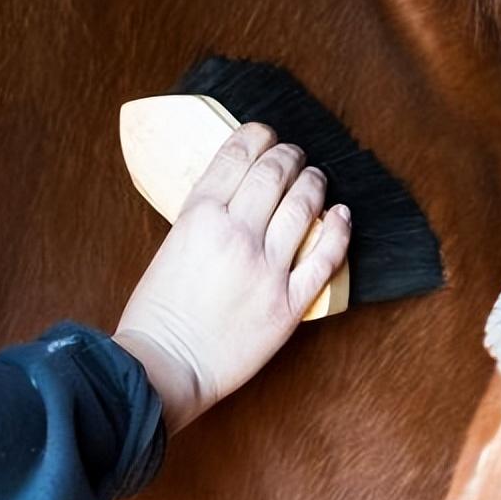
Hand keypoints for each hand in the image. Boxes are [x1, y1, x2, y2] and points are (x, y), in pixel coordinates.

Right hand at [114, 123, 350, 432]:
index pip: (236, 158)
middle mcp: (236, 234)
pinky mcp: (289, 301)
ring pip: (303, 207)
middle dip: (289, 156)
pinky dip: (338, 230)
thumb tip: (234, 200)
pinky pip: (325, 258)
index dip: (256, 137)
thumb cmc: (159, 314)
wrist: (166, 366)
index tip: (265, 133)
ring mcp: (266, 268)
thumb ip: (204, 221)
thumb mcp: (171, 247)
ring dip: (314, 184)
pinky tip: (341, 215)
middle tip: (295, 154)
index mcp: (199, 217)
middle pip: (274, 175)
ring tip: (316, 176)